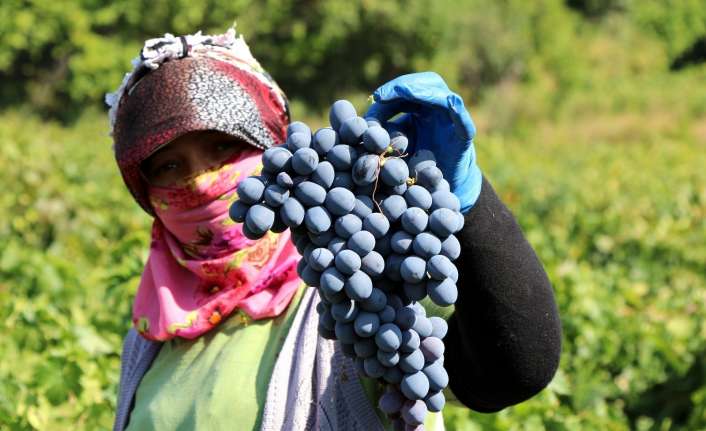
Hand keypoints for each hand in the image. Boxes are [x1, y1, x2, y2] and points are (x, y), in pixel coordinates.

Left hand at [365, 72, 481, 212]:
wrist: (438, 190)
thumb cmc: (413, 167)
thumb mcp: (392, 146)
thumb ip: (377, 133)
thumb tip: (352, 123)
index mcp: (420, 108)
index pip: (405, 91)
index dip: (391, 90)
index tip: (375, 98)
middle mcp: (438, 110)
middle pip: (426, 84)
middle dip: (404, 86)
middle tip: (385, 94)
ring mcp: (453, 121)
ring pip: (443, 96)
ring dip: (424, 92)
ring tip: (406, 91)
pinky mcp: (464, 135)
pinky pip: (463, 119)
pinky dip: (457, 109)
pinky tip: (450, 103)